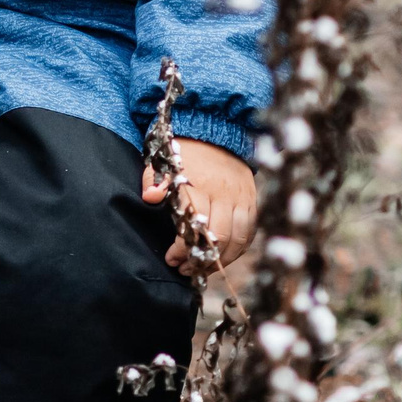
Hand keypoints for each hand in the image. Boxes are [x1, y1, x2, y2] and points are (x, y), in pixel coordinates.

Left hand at [141, 139, 257, 272]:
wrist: (215, 132)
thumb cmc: (184, 154)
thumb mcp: (163, 163)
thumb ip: (154, 181)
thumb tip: (150, 198)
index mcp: (200, 183)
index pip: (194, 224)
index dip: (183, 248)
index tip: (171, 258)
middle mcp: (224, 193)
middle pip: (220, 237)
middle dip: (202, 259)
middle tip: (186, 269)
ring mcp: (241, 198)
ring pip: (238, 240)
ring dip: (222, 260)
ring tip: (203, 269)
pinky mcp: (252, 201)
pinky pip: (249, 233)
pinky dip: (238, 250)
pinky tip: (222, 257)